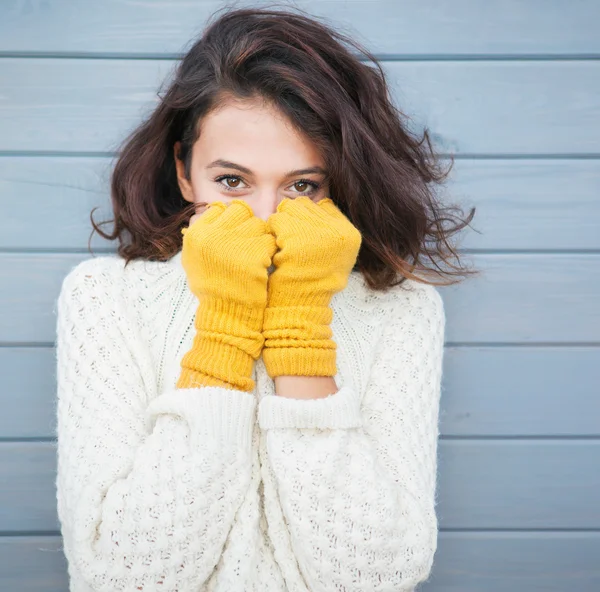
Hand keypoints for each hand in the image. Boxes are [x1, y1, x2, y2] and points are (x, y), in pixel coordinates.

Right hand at [177, 200, 276, 391]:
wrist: (226, 316)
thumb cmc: (213, 287)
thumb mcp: (195, 259)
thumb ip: (203, 233)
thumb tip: (216, 209)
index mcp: (196, 234)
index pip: (220, 208)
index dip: (232, 220)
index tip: (235, 235)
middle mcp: (212, 236)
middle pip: (241, 211)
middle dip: (248, 225)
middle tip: (249, 244)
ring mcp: (233, 245)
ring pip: (259, 224)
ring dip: (261, 238)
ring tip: (255, 257)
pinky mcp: (253, 255)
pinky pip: (270, 241)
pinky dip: (270, 252)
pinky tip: (263, 265)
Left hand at [262, 196, 361, 377]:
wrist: (302, 307)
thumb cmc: (313, 282)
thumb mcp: (334, 255)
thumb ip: (330, 230)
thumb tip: (317, 202)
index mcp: (350, 234)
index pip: (324, 205)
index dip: (308, 217)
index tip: (301, 235)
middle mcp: (338, 231)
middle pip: (305, 204)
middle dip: (293, 218)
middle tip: (288, 240)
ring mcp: (318, 233)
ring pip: (288, 209)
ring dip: (280, 224)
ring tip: (282, 246)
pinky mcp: (297, 239)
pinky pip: (276, 221)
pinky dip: (271, 234)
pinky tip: (275, 250)